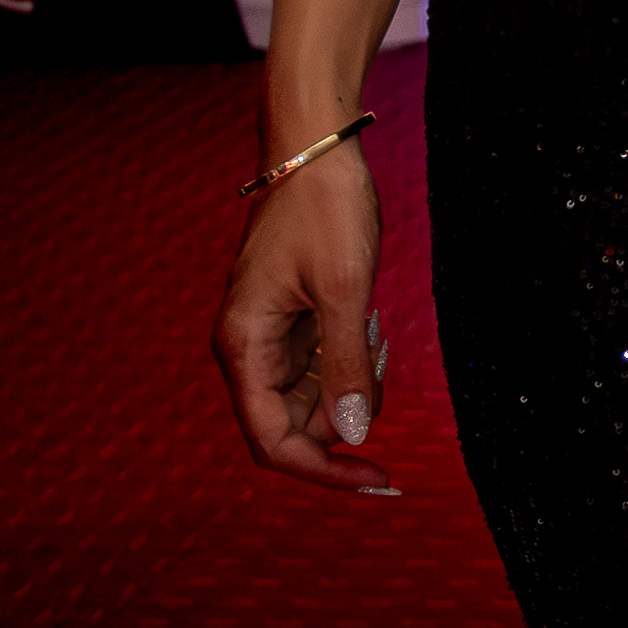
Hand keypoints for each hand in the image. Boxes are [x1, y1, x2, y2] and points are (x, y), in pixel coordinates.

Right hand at [217, 144, 399, 494]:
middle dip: (345, 424)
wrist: (316, 148)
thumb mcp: (344, 289)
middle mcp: (247, 348)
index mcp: (243, 347)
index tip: (378, 479)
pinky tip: (372, 328)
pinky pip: (321, 366)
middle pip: (291, 428)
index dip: (324, 471)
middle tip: (385, 377)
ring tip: (375, 333)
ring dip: (352, 387)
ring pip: (311, 399)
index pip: (273, 442)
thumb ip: (347, 366)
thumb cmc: (323, 209)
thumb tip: (355, 436)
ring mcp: (269, 334)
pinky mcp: (292, 319)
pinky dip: (353, 361)